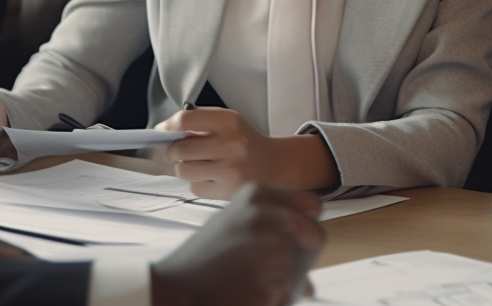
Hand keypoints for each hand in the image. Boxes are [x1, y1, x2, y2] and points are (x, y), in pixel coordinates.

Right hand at [151, 184, 324, 305]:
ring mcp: (270, 244)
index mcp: (257, 194)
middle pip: (316, 234)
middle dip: (308, 253)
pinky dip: (275, 297)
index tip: (296, 239)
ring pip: (303, 268)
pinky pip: (290, 292)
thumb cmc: (202, 262)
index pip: (312, 203)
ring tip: (252, 281)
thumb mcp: (233, 228)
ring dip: (287, 280)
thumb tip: (305, 252)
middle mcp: (266, 213)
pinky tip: (247, 292)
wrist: (175, 290)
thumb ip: (271, 231)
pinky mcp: (272, 278)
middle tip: (282, 266)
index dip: (308, 224)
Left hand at [156, 107, 338, 198]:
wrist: (273, 165)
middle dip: (174, 150)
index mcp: (229, 121)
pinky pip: (194, 187)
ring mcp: (230, 170)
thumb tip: (164, 131)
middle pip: (179, 149)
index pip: (186, 120)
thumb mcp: (227, 122)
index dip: (168, 126)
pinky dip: (198, 182)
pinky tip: (212, 177)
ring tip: (200, 164)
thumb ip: (198, 122)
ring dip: (185, 168)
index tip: (162, 131)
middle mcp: (231, 144)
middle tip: (181, 151)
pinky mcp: (228, 191)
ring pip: (184, 170)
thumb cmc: (244, 142)